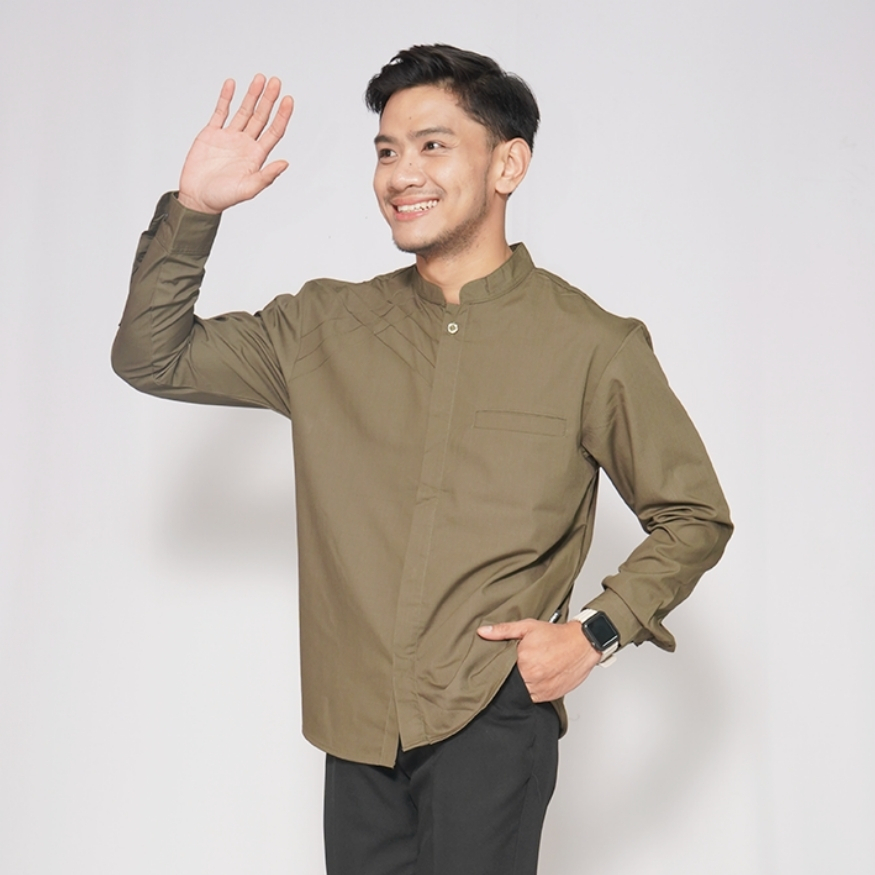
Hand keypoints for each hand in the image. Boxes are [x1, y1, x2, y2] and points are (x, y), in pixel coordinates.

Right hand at [177, 75, 293, 213]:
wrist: (198, 197)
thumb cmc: (223, 198)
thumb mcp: (248, 189)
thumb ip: (266, 176)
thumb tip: (285, 163)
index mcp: (256, 156)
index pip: (274, 132)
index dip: (282, 116)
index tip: (289, 99)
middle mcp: (245, 144)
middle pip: (261, 117)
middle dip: (269, 99)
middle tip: (276, 81)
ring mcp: (229, 137)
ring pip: (243, 111)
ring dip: (251, 95)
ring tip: (260, 78)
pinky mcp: (212, 134)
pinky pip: (220, 112)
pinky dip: (226, 98)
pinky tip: (232, 84)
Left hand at [477, 619, 601, 701]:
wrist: (582, 644)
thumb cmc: (556, 635)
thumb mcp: (528, 627)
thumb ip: (503, 630)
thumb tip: (482, 632)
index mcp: (523, 661)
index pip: (500, 671)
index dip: (497, 668)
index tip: (497, 665)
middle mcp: (531, 678)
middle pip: (510, 683)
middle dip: (509, 677)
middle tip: (514, 668)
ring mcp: (541, 689)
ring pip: (521, 693)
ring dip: (520, 686)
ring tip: (525, 673)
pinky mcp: (549, 696)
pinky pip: (533, 698)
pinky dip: (531, 691)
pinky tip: (533, 680)